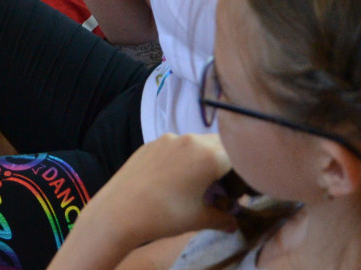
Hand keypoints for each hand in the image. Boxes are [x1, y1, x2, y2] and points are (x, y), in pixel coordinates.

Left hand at [87, 134, 235, 242]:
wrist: (118, 211)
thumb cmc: (164, 215)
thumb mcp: (199, 219)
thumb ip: (222, 218)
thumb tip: (232, 222)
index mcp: (208, 155)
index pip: (238, 156)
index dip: (242, 174)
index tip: (235, 191)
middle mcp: (190, 139)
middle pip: (219, 145)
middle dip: (224, 163)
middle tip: (218, 188)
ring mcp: (168, 139)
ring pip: (196, 143)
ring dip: (202, 159)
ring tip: (194, 184)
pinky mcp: (150, 143)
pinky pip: (175, 146)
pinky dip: (182, 158)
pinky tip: (172, 180)